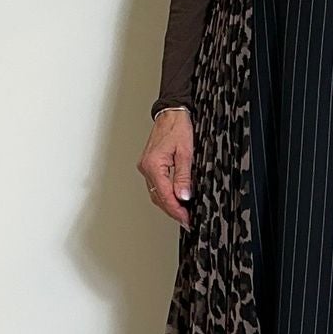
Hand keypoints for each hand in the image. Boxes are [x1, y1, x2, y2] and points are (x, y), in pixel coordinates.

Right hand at [139, 106, 194, 226]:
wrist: (171, 113)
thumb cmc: (178, 127)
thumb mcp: (185, 153)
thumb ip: (183, 177)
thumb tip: (183, 196)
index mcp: (153, 165)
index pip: (165, 195)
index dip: (176, 209)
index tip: (186, 219)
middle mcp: (146, 168)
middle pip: (158, 197)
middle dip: (173, 210)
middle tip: (186, 220)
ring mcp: (146, 167)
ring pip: (156, 193)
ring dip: (168, 204)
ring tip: (182, 213)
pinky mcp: (149, 165)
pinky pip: (156, 185)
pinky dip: (165, 194)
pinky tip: (174, 199)